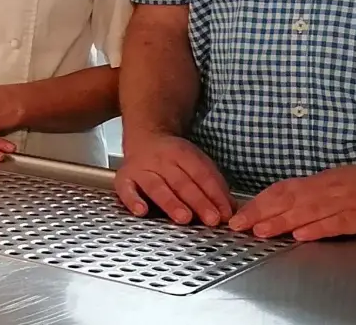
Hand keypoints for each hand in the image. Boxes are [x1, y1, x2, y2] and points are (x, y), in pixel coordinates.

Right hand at [114, 133, 234, 226]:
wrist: (144, 136)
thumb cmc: (174, 157)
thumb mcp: (196, 163)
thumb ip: (214, 185)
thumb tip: (230, 209)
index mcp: (183, 154)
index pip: (201, 175)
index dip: (214, 194)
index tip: (224, 213)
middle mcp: (162, 160)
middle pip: (182, 182)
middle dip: (198, 202)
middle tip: (211, 219)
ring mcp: (142, 169)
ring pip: (157, 187)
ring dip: (171, 203)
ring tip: (184, 218)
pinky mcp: (124, 178)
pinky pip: (127, 190)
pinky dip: (133, 201)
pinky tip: (141, 212)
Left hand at [228, 162, 355, 240]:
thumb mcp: (338, 183)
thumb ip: (313, 194)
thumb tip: (285, 205)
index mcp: (321, 181)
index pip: (283, 189)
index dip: (259, 202)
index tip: (240, 214)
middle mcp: (328, 188)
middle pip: (289, 199)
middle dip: (261, 213)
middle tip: (239, 225)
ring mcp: (344, 202)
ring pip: (307, 211)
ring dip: (282, 221)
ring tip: (261, 231)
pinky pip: (335, 222)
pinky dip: (317, 228)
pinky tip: (302, 234)